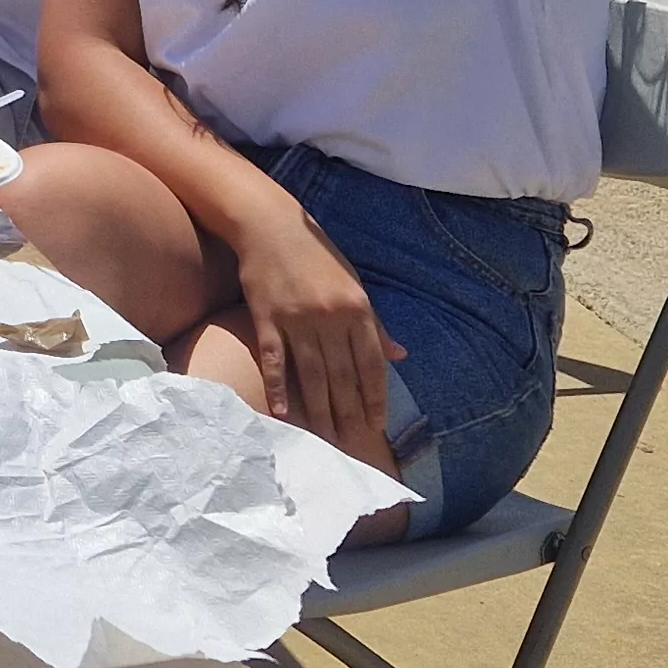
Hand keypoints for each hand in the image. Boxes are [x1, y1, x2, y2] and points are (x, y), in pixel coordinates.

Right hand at [232, 216, 405, 467]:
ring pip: (312, 374)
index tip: (376, 425)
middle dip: (349, 412)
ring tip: (323, 438)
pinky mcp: (266, 317)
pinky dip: (278, 388)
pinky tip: (282, 412)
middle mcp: (331, 316)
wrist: (270, 224)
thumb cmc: (316, 255)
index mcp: (358, 307)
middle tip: (350, 443)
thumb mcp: (353, 283)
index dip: (375, 397)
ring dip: (318, 410)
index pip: (372, 363)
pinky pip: (275, 360)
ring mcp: (297, 318)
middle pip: (343, 375)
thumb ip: (375, 324)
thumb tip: (400, 356)